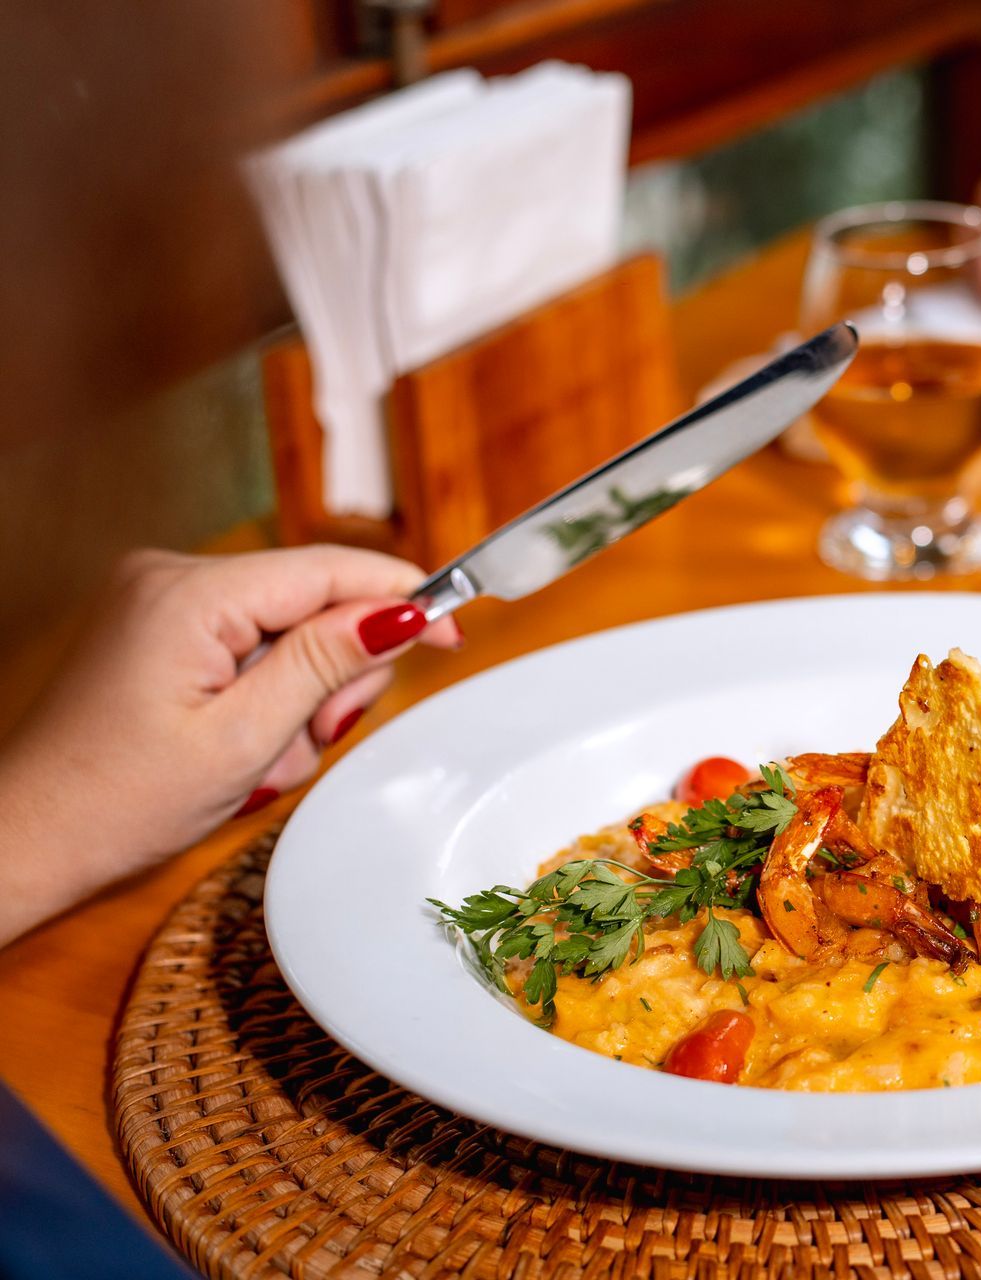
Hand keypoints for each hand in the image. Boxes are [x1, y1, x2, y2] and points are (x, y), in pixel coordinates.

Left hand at [0, 546, 460, 945]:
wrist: (26, 839)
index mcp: (190, 595)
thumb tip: (401, 612)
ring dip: (298, 694)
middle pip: (313, 597)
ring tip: (262, 755)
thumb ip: (325, 664)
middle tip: (310, 737)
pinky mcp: (158, 624)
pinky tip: (240, 740)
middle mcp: (171, 576)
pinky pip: (250, 640)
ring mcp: (159, 598)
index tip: (454, 629)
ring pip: (288, 625)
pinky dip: (265, 691)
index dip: (402, 596)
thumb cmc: (117, 803)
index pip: (328, 570)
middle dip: (334, 671)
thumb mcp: (245, 740)